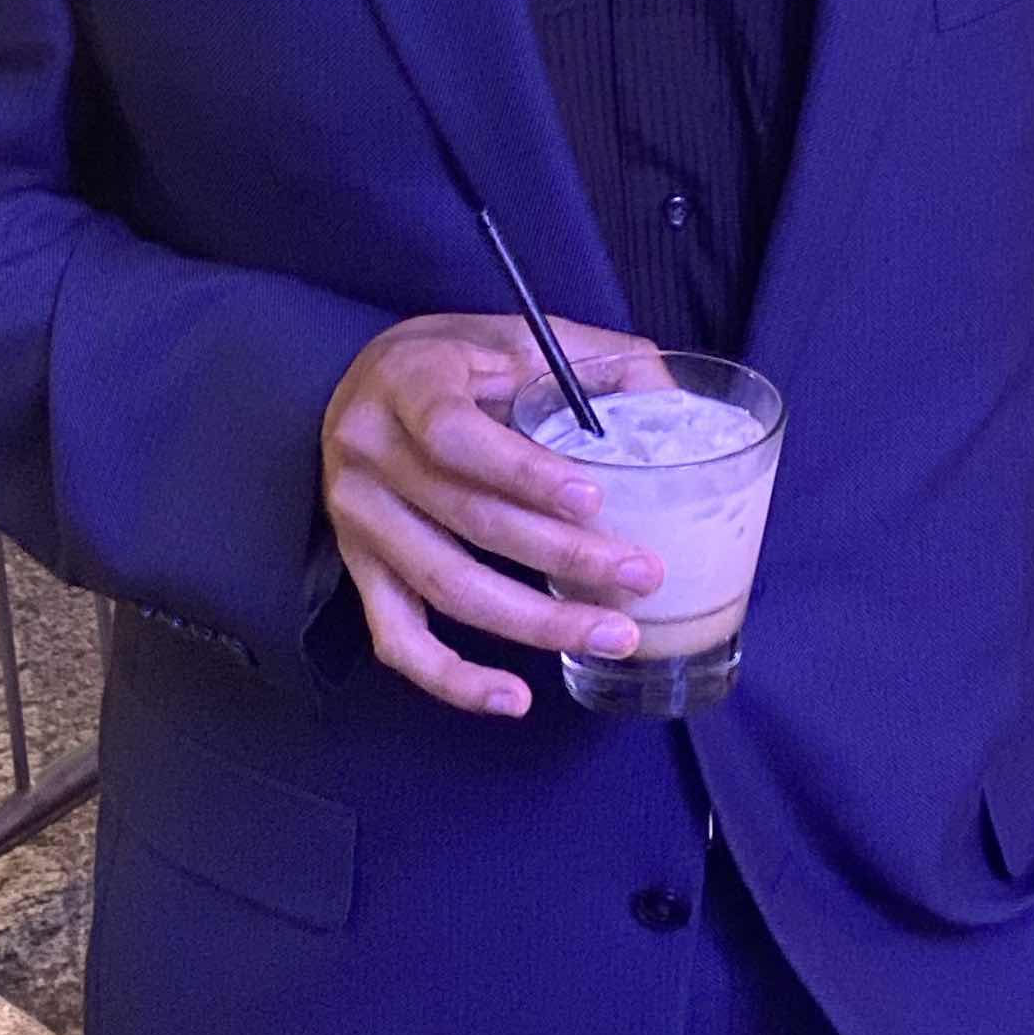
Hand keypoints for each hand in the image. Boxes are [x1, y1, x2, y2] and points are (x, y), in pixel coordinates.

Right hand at [321, 313, 663, 717]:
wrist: (367, 381)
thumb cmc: (455, 361)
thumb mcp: (515, 335)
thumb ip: (593, 362)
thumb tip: (675, 408)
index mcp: (405, 383)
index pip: (455, 436)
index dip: (525, 473)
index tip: (595, 499)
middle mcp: (367, 452)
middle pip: (468, 519)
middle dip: (565, 554)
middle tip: (642, 574)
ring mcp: (358, 518)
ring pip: (447, 585)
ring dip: (537, 620)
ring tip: (614, 634)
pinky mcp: (359, 568)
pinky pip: (397, 638)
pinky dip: (453, 679)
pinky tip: (514, 698)